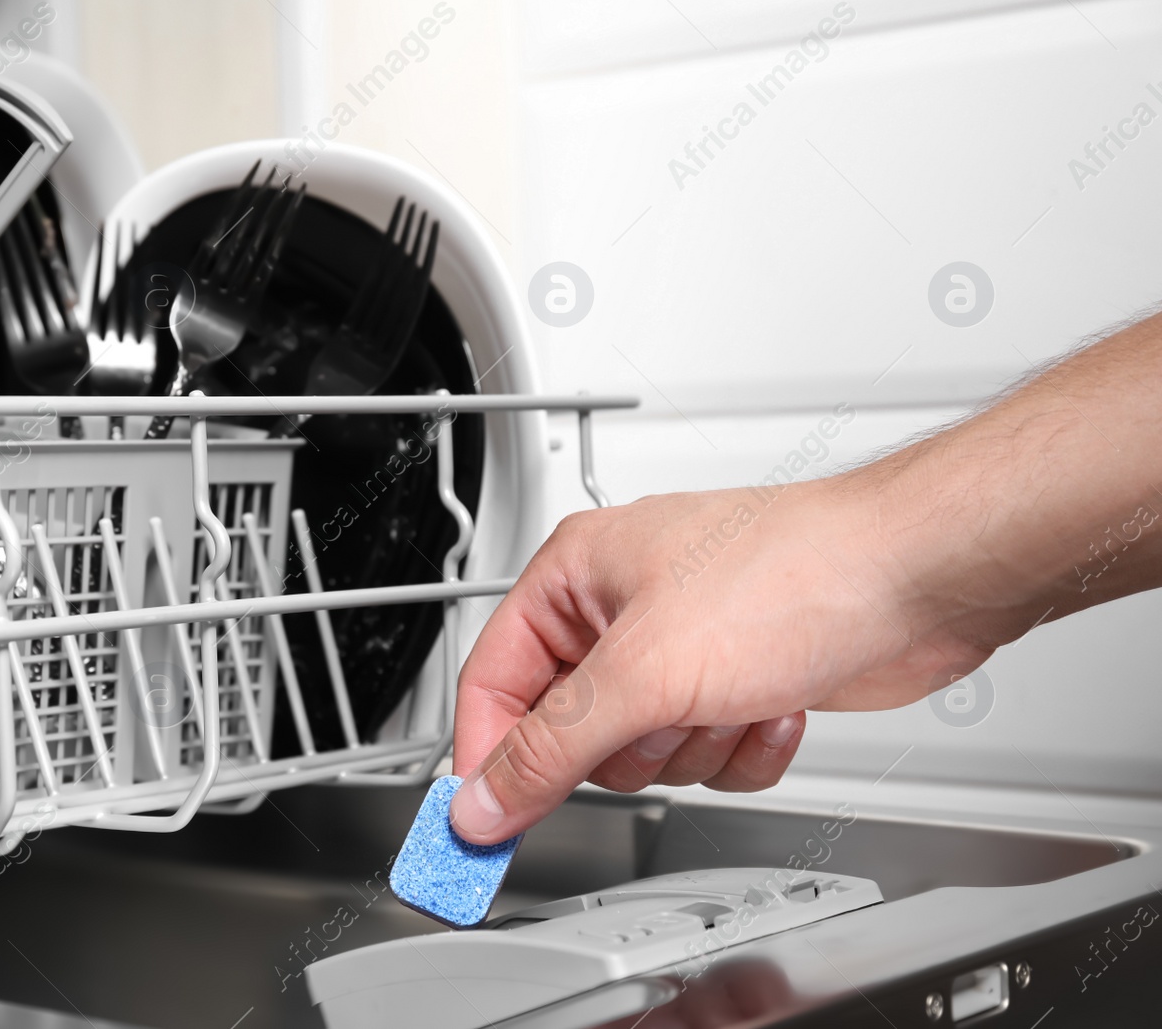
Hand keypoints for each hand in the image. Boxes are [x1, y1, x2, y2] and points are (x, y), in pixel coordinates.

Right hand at [449, 478, 993, 844]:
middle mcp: (623, 609)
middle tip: (662, 720)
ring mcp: (684, 647)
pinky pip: (708, 758)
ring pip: (646, 754)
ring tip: (730, 696)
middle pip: (571, 731)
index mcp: (576, 575)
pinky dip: (743, 748)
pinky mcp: (738, 682)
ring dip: (696, 745)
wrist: (918, 578)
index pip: (493, 682)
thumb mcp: (643, 675)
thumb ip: (550, 749)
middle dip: (631, 744)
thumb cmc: (796, 572)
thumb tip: (483, 799)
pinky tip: (772, 703)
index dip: (489, 757)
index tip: (480, 826)